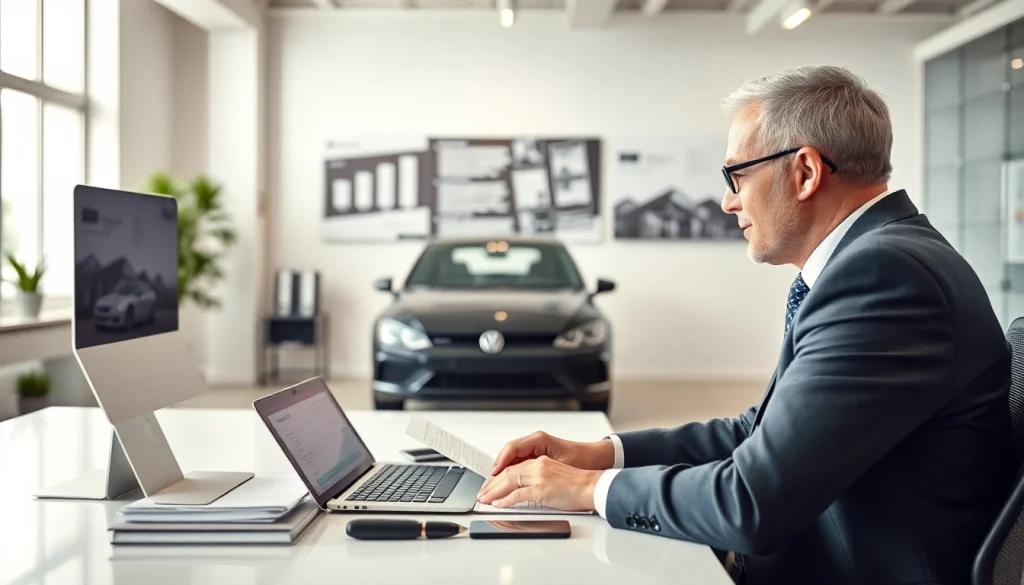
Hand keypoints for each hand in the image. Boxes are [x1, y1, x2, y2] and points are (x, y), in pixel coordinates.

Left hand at [476, 456, 601, 511]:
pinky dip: (506, 499)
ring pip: (509, 482)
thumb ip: (538, 479)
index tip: (490, 485)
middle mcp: (538, 465)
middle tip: (482, 494)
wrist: (593, 486)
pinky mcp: (541, 489)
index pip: (513, 467)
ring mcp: (539, 477)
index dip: (499, 476)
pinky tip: (499, 504)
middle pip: (507, 473)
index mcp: (541, 461)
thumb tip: (522, 491)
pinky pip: (518, 494)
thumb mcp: (554, 475)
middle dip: (491, 484)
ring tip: (485, 499)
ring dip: (494, 492)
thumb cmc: (578, 484)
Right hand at [489, 431, 614, 476]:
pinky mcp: (537, 457)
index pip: (511, 449)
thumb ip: (537, 473)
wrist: (596, 459)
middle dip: (495, 471)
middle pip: (507, 455)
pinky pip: (518, 464)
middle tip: (486, 487)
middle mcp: (534, 442)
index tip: (493, 476)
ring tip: (491, 488)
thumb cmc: (581, 460)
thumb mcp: (558, 466)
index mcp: (538, 440)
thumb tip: (517, 481)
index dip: (500, 463)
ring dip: (500, 474)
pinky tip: (505, 485)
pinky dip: (510, 474)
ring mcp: (535, 449)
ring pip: (511, 461)